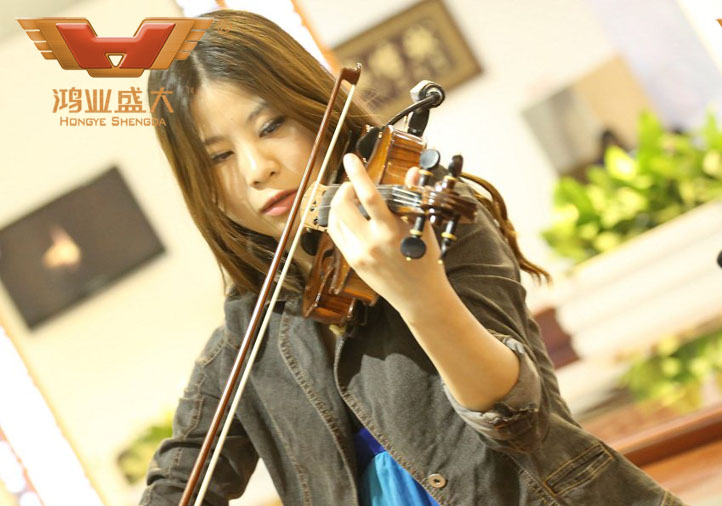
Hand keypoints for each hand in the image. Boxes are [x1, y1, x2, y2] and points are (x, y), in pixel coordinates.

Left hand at [326, 153, 450, 314]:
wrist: (420, 296)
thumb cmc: (425, 260)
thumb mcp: (421, 226)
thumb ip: (413, 197)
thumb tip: (412, 171)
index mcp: (391, 231)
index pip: (369, 196)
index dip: (358, 174)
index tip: (351, 158)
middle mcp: (371, 242)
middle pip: (342, 206)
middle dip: (344, 188)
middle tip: (353, 185)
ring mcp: (359, 254)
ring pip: (335, 220)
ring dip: (340, 204)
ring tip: (352, 200)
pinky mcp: (353, 262)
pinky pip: (337, 235)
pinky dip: (339, 220)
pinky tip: (349, 217)